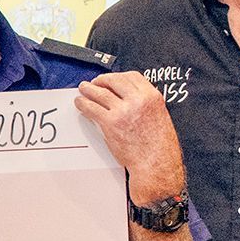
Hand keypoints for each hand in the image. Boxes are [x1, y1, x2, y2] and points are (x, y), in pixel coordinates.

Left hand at [74, 72, 186, 201]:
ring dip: (88, 89)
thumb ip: (144, 105)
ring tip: (83, 89)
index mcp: (152, 97)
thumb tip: (127, 99)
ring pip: (100, 93)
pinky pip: (92, 108)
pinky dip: (83, 104)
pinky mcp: (110, 123)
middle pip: (114, 81)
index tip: (111, 79)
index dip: (118, 76)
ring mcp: (123, 111)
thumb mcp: (159, 116)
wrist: (156, 164)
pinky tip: (80, 104)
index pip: (132, 76)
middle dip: (102, 80)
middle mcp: (138, 101)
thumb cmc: (159, 146)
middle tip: (94, 83)